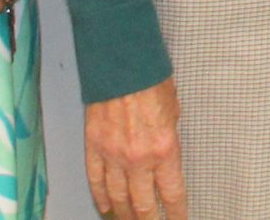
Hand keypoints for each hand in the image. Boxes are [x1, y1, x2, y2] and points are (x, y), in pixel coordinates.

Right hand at [86, 79, 186, 219]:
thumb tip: (165, 154)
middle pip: (142, 204)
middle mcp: (138, 159)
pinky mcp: (94, 148)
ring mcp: (113, 156)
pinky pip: (96, 181)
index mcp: (164, 150)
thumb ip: (169, 138)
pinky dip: (100, 197)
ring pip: (117, 198)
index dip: (176, 213)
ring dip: (124, 215)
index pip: (172, 194)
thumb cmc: (153, 82)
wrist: (122, 65)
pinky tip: (105, 207)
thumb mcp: (174, 112)